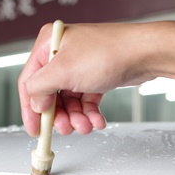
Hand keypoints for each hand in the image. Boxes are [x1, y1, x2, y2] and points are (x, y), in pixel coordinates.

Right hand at [18, 22, 156, 136]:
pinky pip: (85, 101)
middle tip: (65, 129)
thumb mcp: (63, 71)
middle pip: (50, 95)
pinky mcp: (95, 76)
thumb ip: (40, 88)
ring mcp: (79, 66)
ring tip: (86, 126)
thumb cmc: (108, 52)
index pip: (29, 82)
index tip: (34, 129)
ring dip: (76, 118)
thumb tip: (35, 103)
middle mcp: (62, 54)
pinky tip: (97, 121)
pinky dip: (90, 113)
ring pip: (69, 102)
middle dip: (59, 116)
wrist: (145, 53)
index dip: (30, 109)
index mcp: (49, 45)